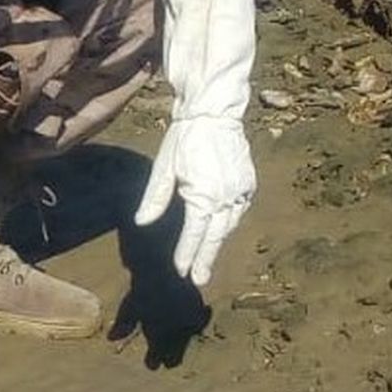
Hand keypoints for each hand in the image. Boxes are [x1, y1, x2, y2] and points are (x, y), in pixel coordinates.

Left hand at [134, 115, 254, 286]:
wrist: (215, 112)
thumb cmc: (185, 138)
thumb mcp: (164, 167)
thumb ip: (154, 198)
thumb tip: (142, 222)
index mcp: (203, 195)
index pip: (194, 234)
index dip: (188, 254)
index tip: (183, 272)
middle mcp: (226, 197)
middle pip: (215, 236)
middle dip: (205, 259)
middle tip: (199, 279)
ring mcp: (241, 191)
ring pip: (228, 225)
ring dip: (217, 242)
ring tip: (206, 259)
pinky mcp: (249, 184)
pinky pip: (238, 211)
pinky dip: (228, 222)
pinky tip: (220, 229)